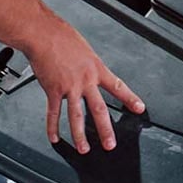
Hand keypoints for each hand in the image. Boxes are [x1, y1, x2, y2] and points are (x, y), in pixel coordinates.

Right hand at [24, 13, 144, 153]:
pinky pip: (53, 113)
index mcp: (95, 67)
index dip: (130, 98)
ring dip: (80, 135)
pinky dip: (53, 127)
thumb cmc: (61, 35)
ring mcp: (69, 87)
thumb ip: (88, 63)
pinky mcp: (53, 90)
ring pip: (76, 116)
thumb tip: (89, 69)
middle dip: (105, 129)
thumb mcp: (84, 47)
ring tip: (83, 149)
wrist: (43, 33)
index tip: (139, 108)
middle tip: (110, 144)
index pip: (117, 86)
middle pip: (98, 109)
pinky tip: (54, 137)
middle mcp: (85, 80)